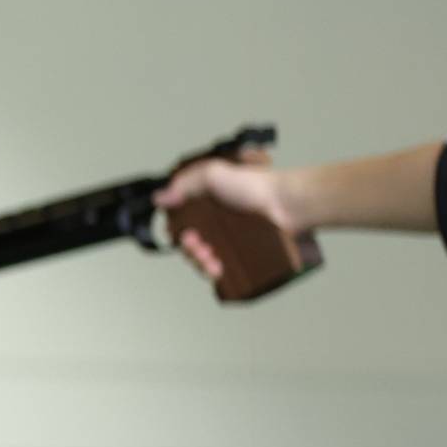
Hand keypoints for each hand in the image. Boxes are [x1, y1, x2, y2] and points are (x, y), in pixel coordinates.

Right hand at [154, 154, 308, 283]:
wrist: (287, 204)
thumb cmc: (256, 185)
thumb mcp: (212, 174)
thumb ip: (182, 184)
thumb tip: (160, 198)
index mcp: (203, 202)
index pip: (178, 221)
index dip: (175, 231)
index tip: (183, 234)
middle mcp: (213, 221)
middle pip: (188, 243)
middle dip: (189, 250)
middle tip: (199, 247)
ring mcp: (227, 238)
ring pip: (202, 257)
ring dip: (200, 263)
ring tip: (211, 263)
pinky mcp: (240, 252)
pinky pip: (221, 267)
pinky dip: (214, 272)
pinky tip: (218, 272)